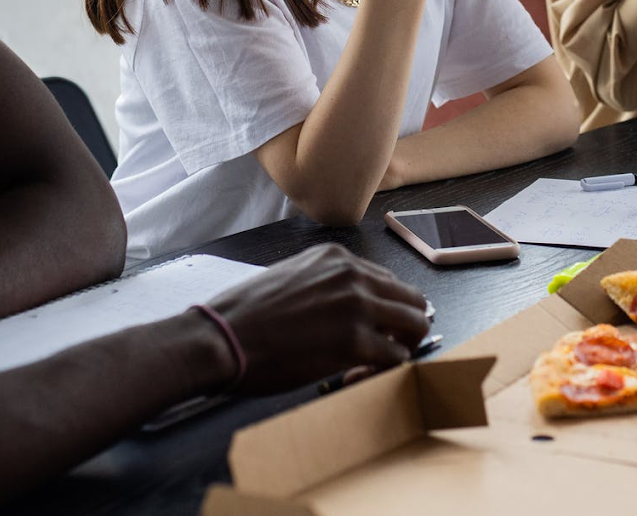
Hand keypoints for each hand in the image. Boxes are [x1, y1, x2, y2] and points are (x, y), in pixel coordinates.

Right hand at [206, 244, 428, 395]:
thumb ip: (323, 285)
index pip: (387, 281)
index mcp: (336, 258)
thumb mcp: (290, 278)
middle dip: (404, 327)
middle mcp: (353, 275)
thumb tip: (341, 310)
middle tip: (382, 350)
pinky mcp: (356, 342)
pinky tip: (354, 377)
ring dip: (401, 349)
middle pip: (412, 299)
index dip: (383, 310)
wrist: (221, 337)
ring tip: (370, 365)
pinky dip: (384, 372)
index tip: (367, 330)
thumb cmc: (243, 315)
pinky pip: (397, 358)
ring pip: (416, 325)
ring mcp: (357, 306)